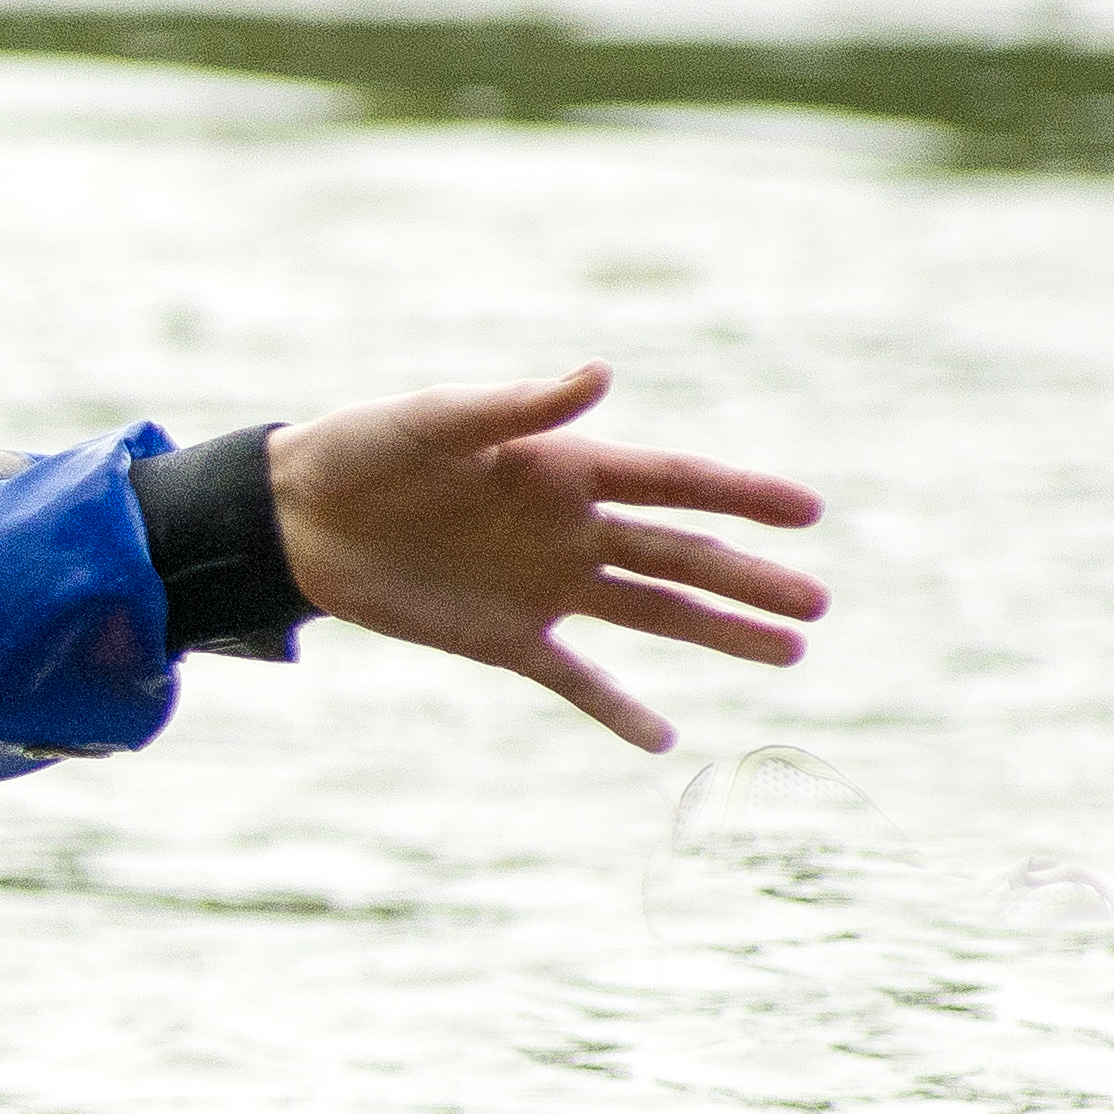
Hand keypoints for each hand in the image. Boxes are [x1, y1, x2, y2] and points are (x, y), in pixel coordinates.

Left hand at [268, 365, 827, 750]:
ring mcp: (544, 586)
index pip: (674, 481)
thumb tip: (599, 374)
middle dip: (749, 581)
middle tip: (819, 606)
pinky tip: (664, 739)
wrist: (294, 516)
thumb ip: (519, 405)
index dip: (741, 495)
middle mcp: (570, 529)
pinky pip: (573, 679)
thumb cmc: (366, 448)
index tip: (808, 512)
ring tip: (789, 654)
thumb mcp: (438, 420)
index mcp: (565, 467)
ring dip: (718, 634)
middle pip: (679, 557)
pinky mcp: (503, 638)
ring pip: (651, 614)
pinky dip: (616, 708)